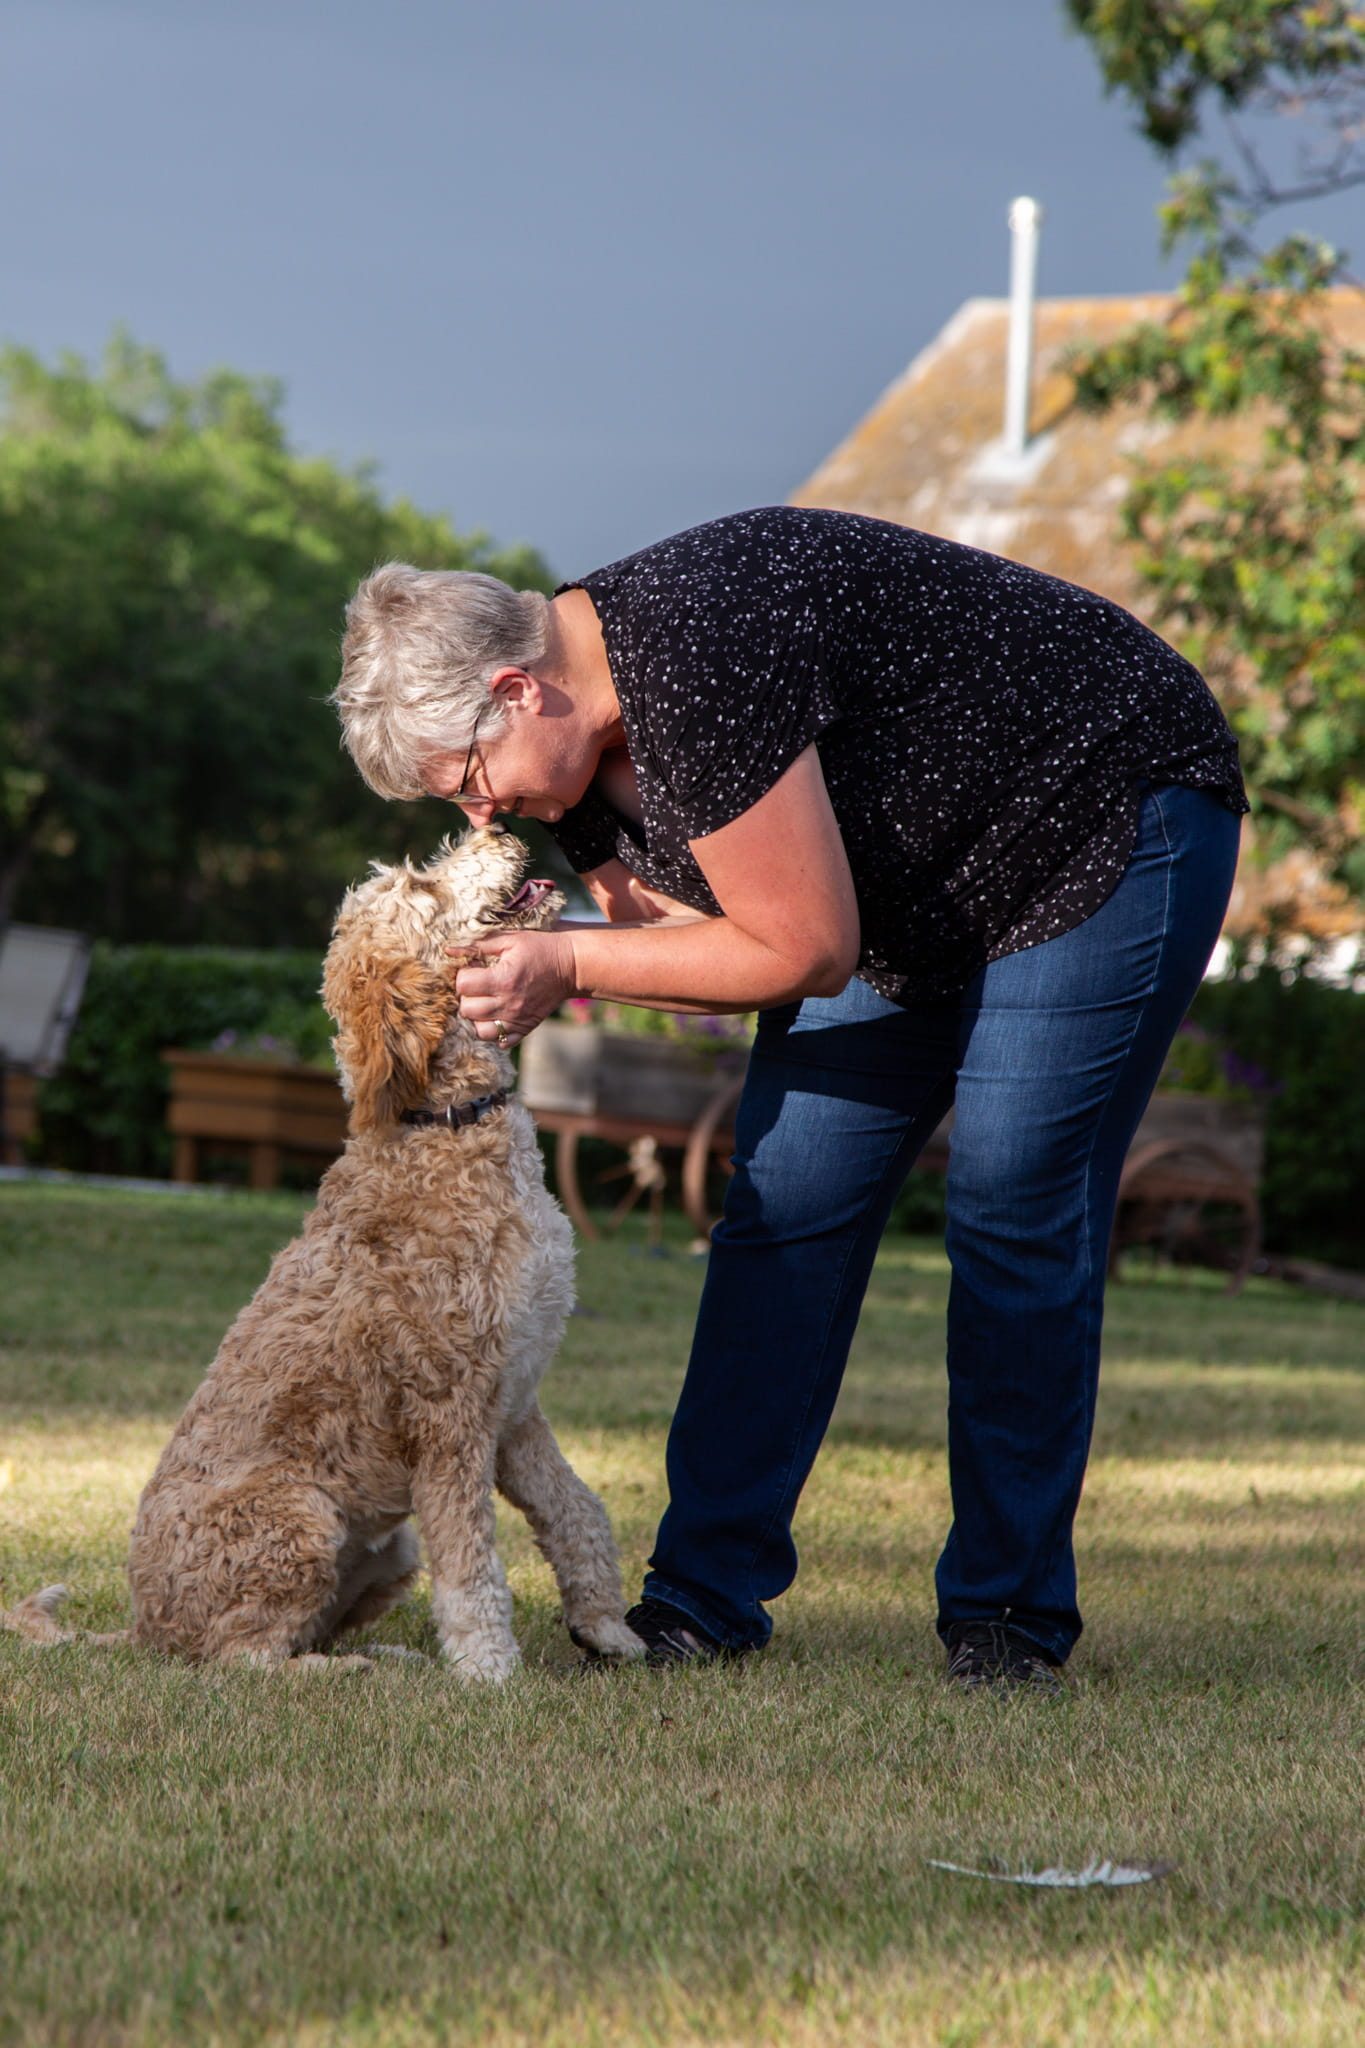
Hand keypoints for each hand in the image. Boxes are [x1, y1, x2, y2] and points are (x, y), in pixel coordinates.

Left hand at [449, 930, 577, 1048]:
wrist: (570, 966)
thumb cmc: (539, 948)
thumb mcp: (510, 939)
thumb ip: (478, 945)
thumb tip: (449, 951)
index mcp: (503, 979)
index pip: (463, 985)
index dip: (463, 975)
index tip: (473, 968)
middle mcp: (509, 1003)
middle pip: (467, 1009)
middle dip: (466, 996)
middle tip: (477, 986)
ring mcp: (517, 1019)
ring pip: (479, 1031)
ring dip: (477, 1016)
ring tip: (484, 1002)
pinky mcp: (525, 1029)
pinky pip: (500, 1041)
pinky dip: (493, 1032)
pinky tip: (496, 1016)